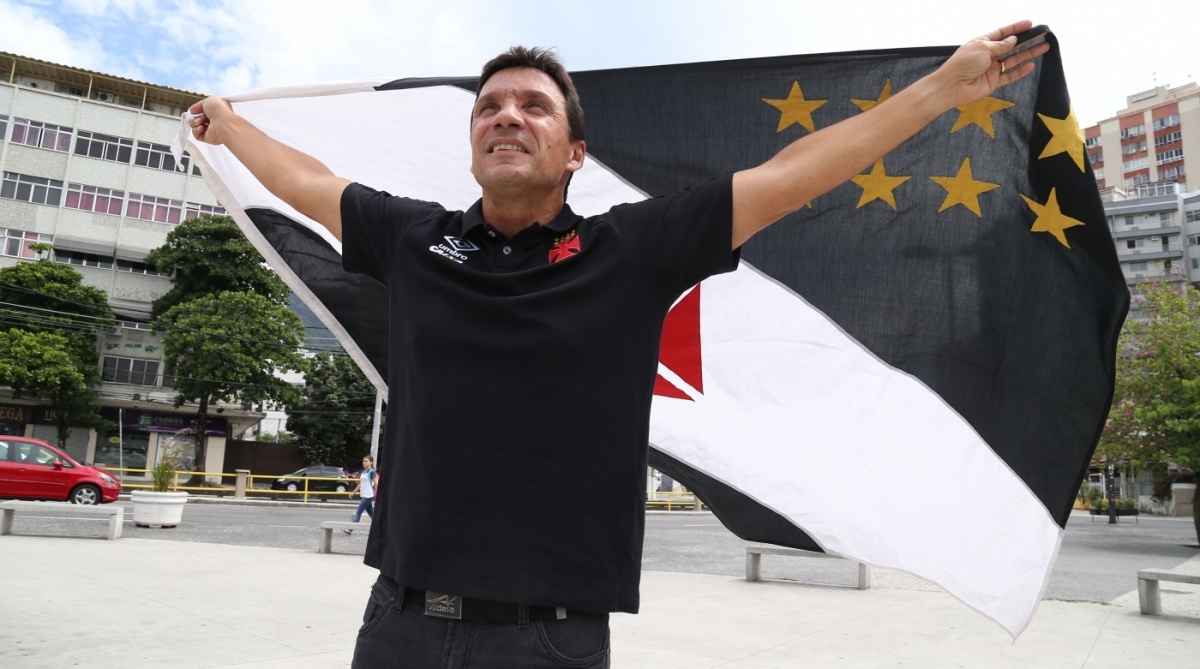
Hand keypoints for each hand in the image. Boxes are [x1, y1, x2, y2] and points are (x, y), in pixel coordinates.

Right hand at [187, 95, 235, 144]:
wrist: (223, 123)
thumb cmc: (220, 110)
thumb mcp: (210, 99)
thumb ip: (200, 104)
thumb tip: (193, 110)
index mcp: (216, 111)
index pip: (202, 111)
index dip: (196, 110)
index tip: (194, 110)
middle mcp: (213, 120)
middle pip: (197, 118)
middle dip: (195, 116)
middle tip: (200, 116)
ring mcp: (210, 129)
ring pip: (195, 126)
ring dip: (194, 122)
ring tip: (201, 121)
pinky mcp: (207, 137)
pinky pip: (196, 134)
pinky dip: (196, 130)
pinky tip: (201, 128)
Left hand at [933, 20, 1049, 109]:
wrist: (952, 87)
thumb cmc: (963, 64)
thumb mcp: (982, 48)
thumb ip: (1000, 45)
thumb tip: (1013, 40)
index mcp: (982, 43)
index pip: (1002, 33)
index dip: (1016, 28)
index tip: (1030, 24)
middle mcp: (988, 55)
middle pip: (1011, 46)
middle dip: (1027, 40)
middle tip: (1043, 34)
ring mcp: (991, 68)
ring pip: (1014, 59)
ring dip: (1029, 54)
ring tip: (1044, 47)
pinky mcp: (993, 82)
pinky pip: (1010, 75)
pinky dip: (1021, 71)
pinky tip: (1032, 66)